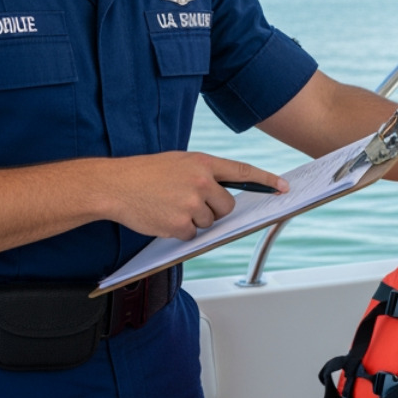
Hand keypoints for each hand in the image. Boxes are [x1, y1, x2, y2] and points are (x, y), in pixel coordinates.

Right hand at [100, 152, 287, 239]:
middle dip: (214, 209)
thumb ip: (203, 174)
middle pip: (227, 207)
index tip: (283, 187)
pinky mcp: (180, 225)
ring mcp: (191, 204)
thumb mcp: (178, 163)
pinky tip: (163, 217)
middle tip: (191, 203)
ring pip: (209, 222)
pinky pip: (192, 235)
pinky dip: (180, 231)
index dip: (266, 180)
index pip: (242, 172)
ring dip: (194, 220)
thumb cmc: (145, 173)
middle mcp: (201, 182)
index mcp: (202, 163)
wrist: (114, 185)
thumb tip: (223, 194)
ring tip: (169, 206)